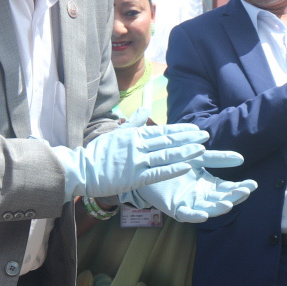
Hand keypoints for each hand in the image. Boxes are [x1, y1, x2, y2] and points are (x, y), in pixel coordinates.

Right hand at [64, 123, 209, 198]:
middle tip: (205, 135)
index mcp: (135, 135)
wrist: (81, 169)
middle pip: (168, 141)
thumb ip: (134, 122)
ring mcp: (136, 161)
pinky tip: (187, 166)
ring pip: (166, 155)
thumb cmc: (99, 153)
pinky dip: (173, 169)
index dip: (181, 130)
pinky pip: (157, 172)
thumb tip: (145, 108)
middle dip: (188, 139)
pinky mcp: (134, 177)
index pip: (162, 131)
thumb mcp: (117, 133)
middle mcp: (138, 145)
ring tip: (201, 149)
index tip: (196, 129)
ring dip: (185, 152)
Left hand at [134, 168, 257, 223]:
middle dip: (234, 197)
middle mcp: (202, 196)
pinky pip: (186, 214)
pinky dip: (195, 215)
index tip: (252, 184)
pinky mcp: (175, 208)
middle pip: (222, 199)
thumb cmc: (174, 162)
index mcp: (209, 185)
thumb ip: (217, 158)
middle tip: (245, 192)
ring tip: (228, 203)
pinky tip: (204, 214)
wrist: (148, 165)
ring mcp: (190, 203)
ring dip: (218, 207)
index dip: (240, 188)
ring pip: (208, 209)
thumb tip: (241, 159)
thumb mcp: (198, 157)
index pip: (229, 188)